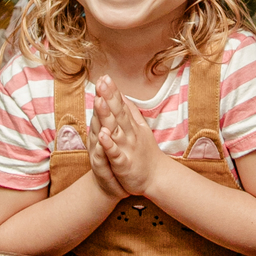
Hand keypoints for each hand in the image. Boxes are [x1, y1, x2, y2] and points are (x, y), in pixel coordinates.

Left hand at [90, 75, 162, 196]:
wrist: (156, 178)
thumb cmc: (145, 153)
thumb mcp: (140, 128)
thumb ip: (130, 110)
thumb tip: (121, 93)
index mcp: (131, 126)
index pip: (121, 106)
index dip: (113, 92)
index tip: (105, 77)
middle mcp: (129, 134)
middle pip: (118, 114)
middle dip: (110, 98)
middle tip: (102, 82)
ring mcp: (127, 148)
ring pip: (115, 130)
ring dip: (107, 116)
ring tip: (99, 101)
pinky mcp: (125, 164)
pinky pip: (115, 153)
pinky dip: (109, 145)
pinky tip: (102, 134)